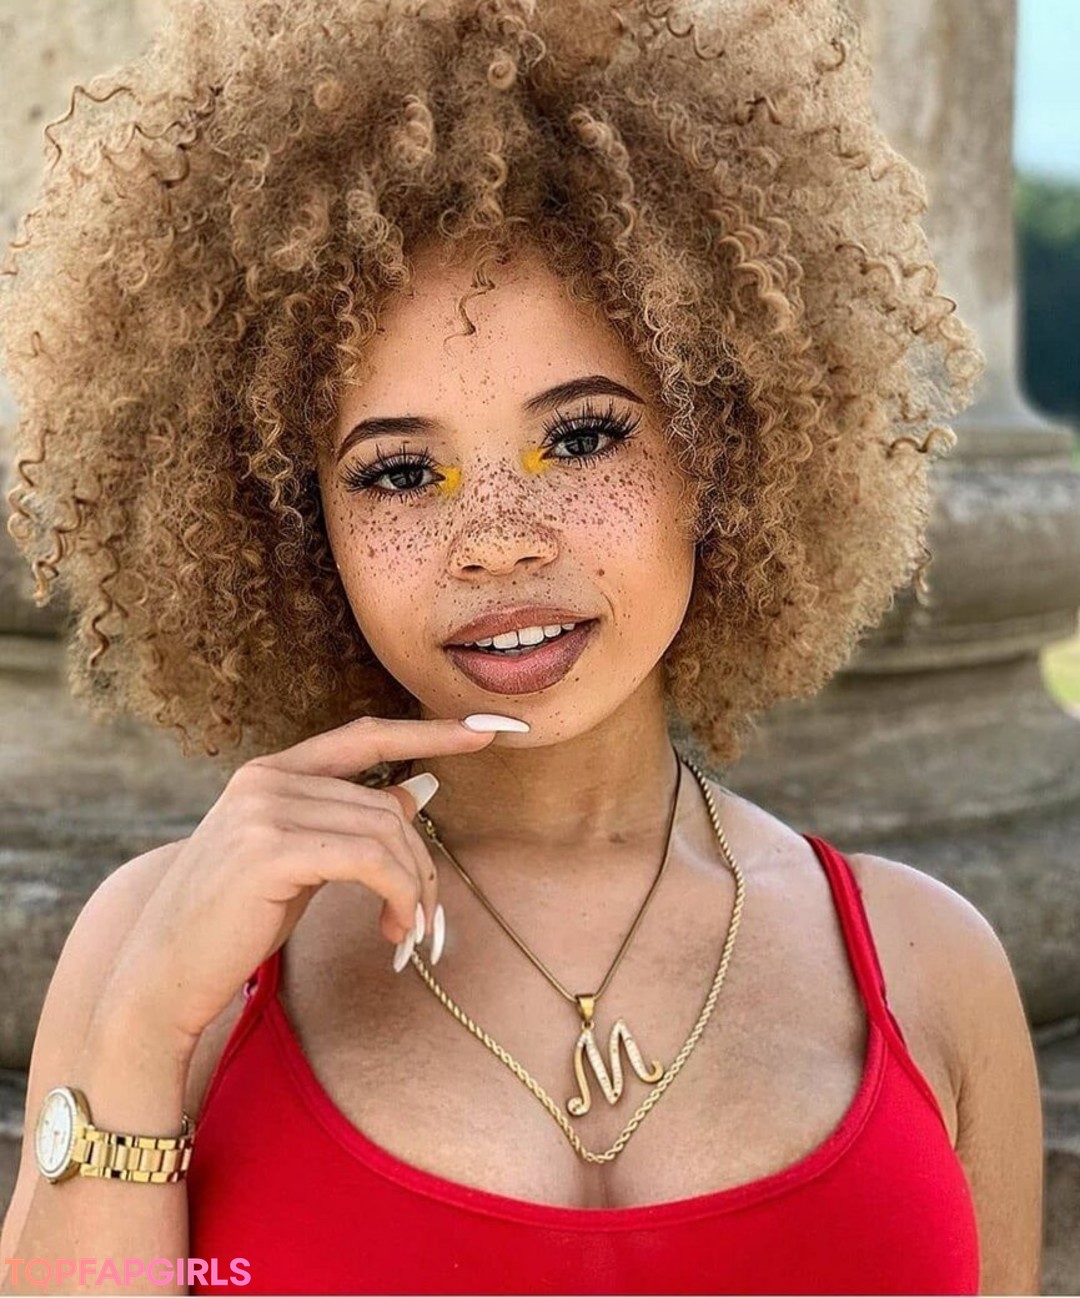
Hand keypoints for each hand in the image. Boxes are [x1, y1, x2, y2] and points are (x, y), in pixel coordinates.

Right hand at [98, 715, 503, 1047]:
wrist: (159, 978)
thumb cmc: (230, 924)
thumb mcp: (298, 863)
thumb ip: (347, 824)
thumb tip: (417, 790)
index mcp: (270, 773)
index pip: (365, 736)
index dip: (428, 731)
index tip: (487, 728)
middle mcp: (266, 779)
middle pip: (386, 804)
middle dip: (420, 864)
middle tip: (426, 921)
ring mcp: (264, 810)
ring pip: (386, 832)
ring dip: (413, 890)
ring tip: (406, 933)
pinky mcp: (270, 851)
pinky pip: (372, 861)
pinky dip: (399, 896)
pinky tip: (392, 931)